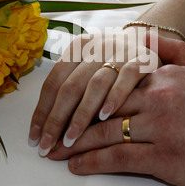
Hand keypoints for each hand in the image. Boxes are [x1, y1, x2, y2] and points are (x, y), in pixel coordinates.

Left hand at [28, 27, 160, 155]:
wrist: (149, 40)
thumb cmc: (113, 61)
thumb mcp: (90, 65)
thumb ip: (72, 87)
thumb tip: (47, 127)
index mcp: (78, 48)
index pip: (53, 82)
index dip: (41, 111)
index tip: (35, 137)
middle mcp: (96, 47)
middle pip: (70, 86)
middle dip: (56, 120)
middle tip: (48, 145)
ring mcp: (120, 53)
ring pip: (95, 85)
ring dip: (81, 115)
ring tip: (71, 139)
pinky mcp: (143, 60)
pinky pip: (126, 79)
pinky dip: (114, 97)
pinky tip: (105, 117)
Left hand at [48, 34, 184, 185]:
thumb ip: (172, 48)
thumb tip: (145, 33)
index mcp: (162, 78)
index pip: (110, 83)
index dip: (82, 94)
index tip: (64, 104)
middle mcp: (156, 100)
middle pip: (99, 107)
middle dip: (69, 119)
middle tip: (48, 131)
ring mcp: (158, 129)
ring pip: (103, 133)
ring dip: (73, 143)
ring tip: (54, 150)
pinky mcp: (164, 158)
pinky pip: (118, 158)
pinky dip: (92, 162)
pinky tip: (76, 165)